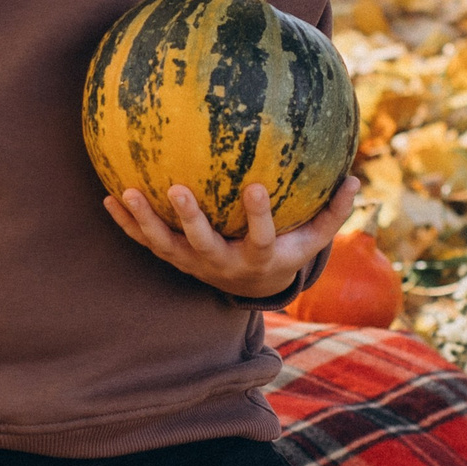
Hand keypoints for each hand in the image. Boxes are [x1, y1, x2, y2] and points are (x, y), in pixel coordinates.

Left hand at [104, 176, 360, 299]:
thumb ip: (333, 212)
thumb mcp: (310, 240)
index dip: (259, 215)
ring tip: (126, 192)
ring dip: (145, 220)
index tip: (256, 187)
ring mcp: (193, 263)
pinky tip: (109, 197)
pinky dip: (127, 223)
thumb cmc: (282, 253)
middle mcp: (221, 263)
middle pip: (203, 244)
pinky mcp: (173, 259)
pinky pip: (145, 241)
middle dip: (191, 219)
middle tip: (178, 189)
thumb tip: (358, 176)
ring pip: (164, 245)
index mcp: (257, 256)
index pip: (261, 237)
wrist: (247, 289)